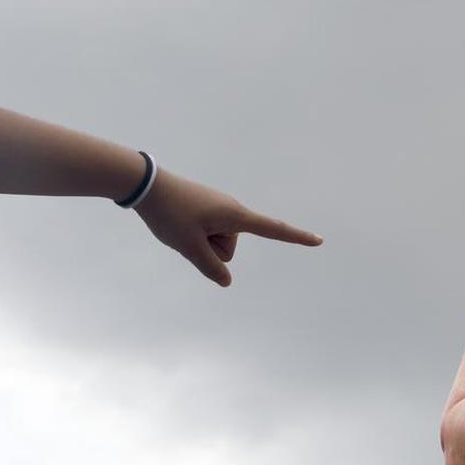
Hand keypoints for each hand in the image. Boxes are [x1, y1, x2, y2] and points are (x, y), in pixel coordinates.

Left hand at [133, 169, 321, 286]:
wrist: (145, 183)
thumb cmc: (169, 213)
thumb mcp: (189, 247)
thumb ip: (210, 267)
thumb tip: (225, 281)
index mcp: (235, 216)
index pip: (272, 231)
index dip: (296, 238)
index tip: (319, 241)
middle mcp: (232, 210)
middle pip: (228, 248)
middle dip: (208, 248)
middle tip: (185, 231)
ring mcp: (219, 208)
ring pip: (215, 242)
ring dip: (198, 240)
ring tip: (178, 224)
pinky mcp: (207, 207)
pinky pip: (206, 231)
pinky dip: (193, 232)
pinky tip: (177, 220)